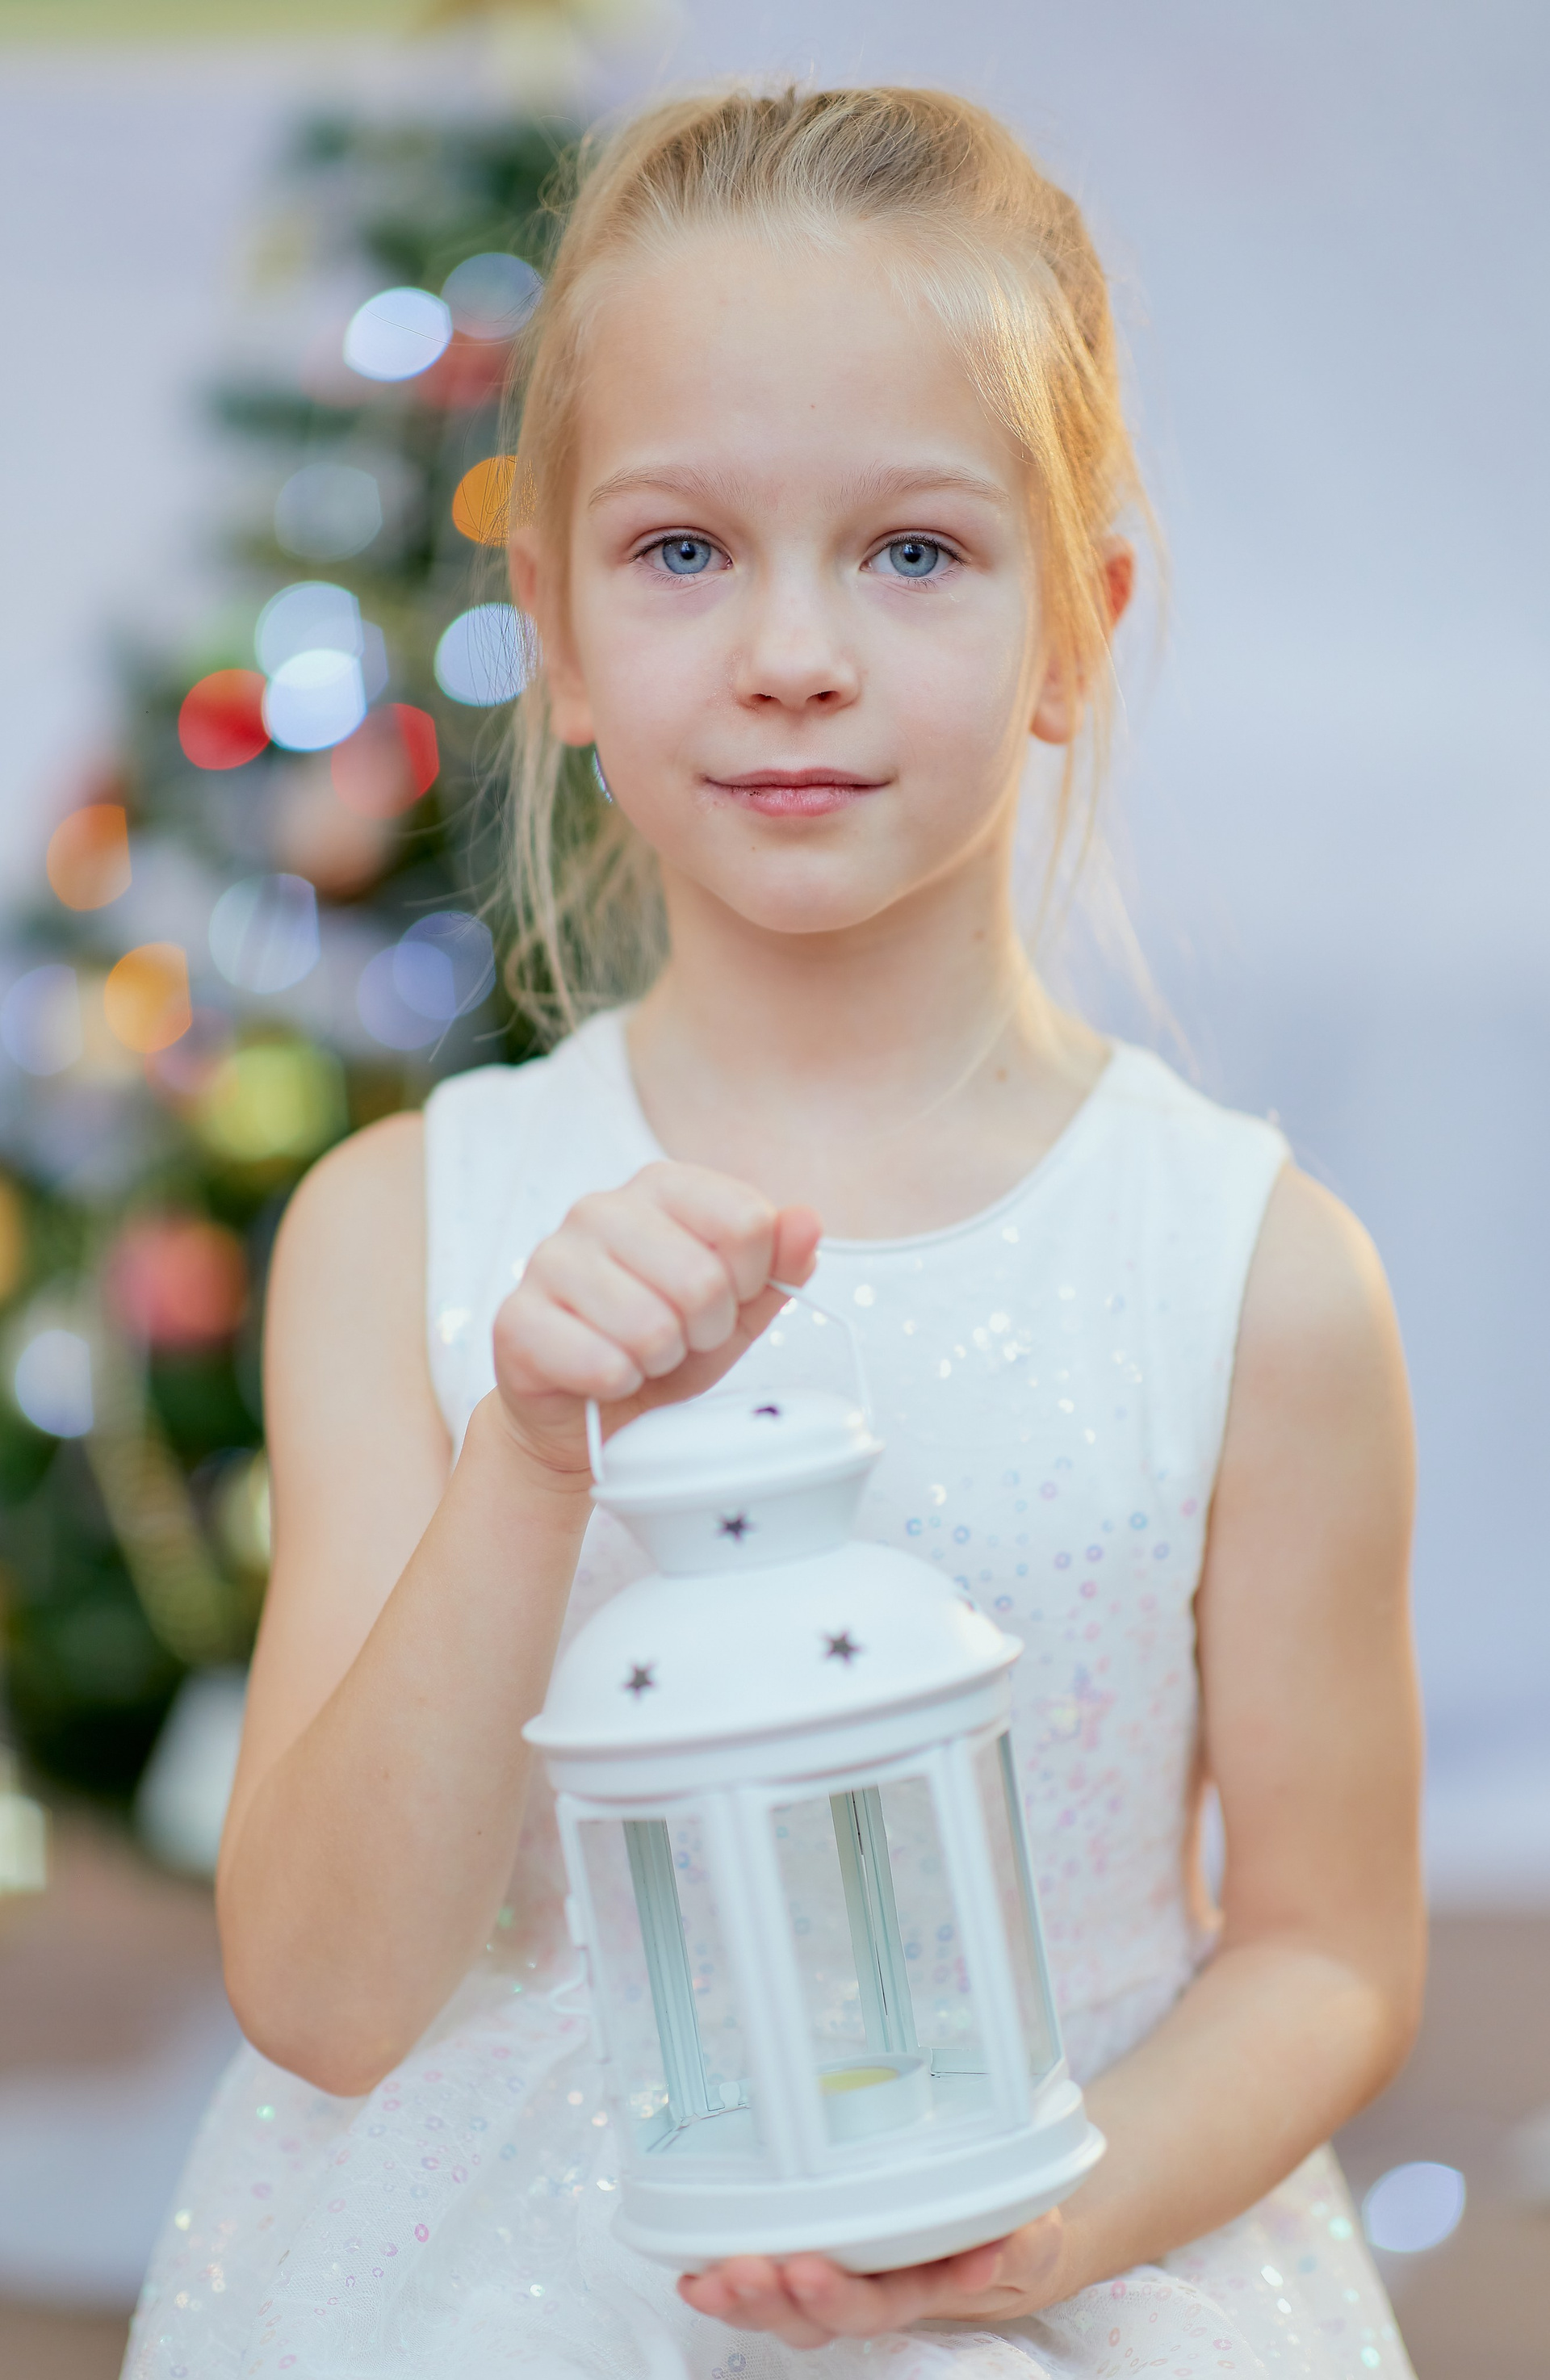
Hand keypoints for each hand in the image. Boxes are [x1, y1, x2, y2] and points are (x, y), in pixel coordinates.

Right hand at [489, 1160, 821, 1478]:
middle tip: (680, 1340)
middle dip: (705, 1331)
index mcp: (661, 1186)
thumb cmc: (667, 1347)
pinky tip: (604, 1376)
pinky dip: (617, 1385)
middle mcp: (600, 1208)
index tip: (726, 1302)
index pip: (748, 1221)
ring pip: (651, 1327)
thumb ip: (780, 1264)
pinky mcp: (516, 1319)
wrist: (589, 1412)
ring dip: (659, 1361)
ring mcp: (550, 1258)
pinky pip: (601, 1363)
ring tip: (641, 1356)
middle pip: (703, 1279)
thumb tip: (807, 1220)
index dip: (750, 1282)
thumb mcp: (740, 1308)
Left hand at [676, 2212, 1065, 2348]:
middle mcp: (877, 2291)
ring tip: (708, 2280)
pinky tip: (695, 2271)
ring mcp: (848, 2279)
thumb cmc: (1017, 2235)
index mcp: (923, 2287)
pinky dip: (732, 2283)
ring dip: (743, 2299)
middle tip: (740, 2271)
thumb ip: (1014, 2243)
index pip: (875, 2304)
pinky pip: (774, 2283)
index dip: (836, 2297)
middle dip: (772, 2300)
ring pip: (787, 2308)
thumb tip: (989, 2254)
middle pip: (816, 2316)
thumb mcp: (1030, 2235)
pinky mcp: (826, 2255)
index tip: (804, 2272)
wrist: (1016, 2242)